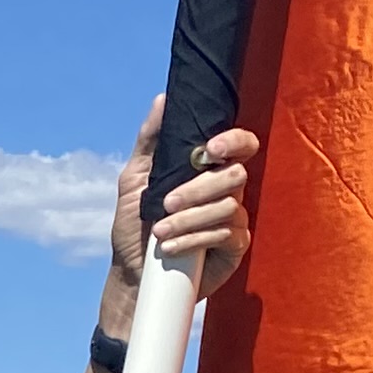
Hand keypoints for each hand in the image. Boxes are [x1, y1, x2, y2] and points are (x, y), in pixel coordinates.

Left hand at [115, 99, 257, 299]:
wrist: (133, 273)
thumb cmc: (135, 225)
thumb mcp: (134, 179)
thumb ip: (150, 140)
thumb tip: (163, 99)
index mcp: (208, 169)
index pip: (240, 144)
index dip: (233, 141)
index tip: (209, 150)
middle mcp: (226, 190)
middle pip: (235, 176)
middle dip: (198, 189)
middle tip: (166, 202)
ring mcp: (234, 218)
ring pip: (228, 207)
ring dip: (189, 219)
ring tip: (159, 230)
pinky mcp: (235, 247)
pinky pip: (226, 235)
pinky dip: (193, 239)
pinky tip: (170, 247)